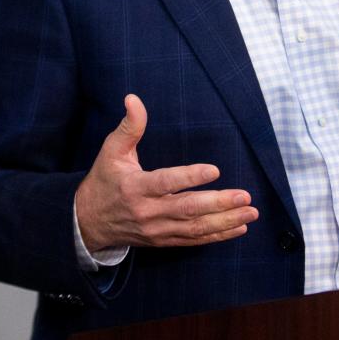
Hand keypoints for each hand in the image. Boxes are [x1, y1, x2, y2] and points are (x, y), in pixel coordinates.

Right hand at [75, 94, 257, 251]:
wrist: (88, 223)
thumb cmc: (104, 181)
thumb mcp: (111, 151)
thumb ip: (128, 126)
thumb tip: (133, 98)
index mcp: (135, 187)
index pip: (166, 183)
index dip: (190, 178)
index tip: (215, 170)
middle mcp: (148, 212)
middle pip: (187, 210)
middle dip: (218, 204)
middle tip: (245, 196)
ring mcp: (157, 230)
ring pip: (195, 228)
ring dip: (225, 222)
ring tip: (250, 213)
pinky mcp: (164, 241)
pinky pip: (193, 241)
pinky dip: (217, 236)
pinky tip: (239, 228)